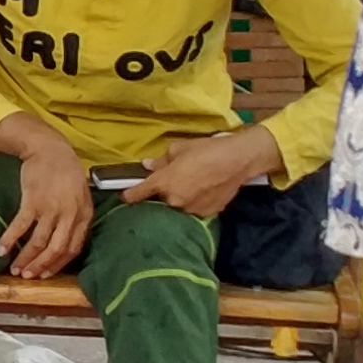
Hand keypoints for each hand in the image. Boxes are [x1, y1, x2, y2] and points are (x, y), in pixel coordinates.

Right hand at [0, 120, 96, 277]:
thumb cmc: (65, 172)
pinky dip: (10, 240)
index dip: (58, 264)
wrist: (50, 149)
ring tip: (14, 269)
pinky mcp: (33, 201)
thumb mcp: (80, 195)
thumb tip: (67, 241)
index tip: (45, 274)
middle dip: (41, 267)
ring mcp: (51, 209)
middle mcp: (70, 215)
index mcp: (84, 215)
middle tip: (28, 276)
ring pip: (39, 243)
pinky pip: (21, 227)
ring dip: (25, 259)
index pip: (73, 248)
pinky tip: (1, 249)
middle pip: (56, 250)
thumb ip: (76, 217)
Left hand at [122, 125, 283, 220]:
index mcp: (164, 182)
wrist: (238, 160)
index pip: (139, 193)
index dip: (130, 195)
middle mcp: (174, 200)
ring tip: (194, 184)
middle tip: (176, 179)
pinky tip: (205, 191)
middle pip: (161, 200)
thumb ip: (161, 160)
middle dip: (164, 192)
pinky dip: (196, 202)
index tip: (124, 198)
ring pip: (179, 206)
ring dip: (181, 198)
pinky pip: (195, 209)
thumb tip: (148, 165)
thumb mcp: (179, 149)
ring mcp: (191, 209)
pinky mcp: (207, 214)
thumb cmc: (207, 150)